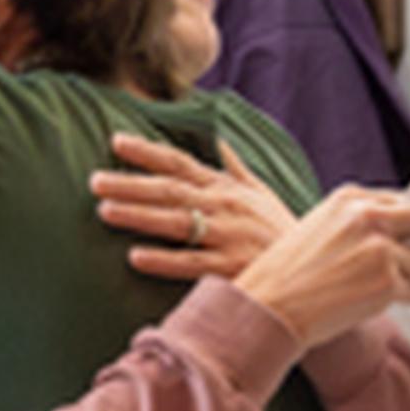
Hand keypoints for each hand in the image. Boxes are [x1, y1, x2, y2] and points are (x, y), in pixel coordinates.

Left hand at [90, 133, 292, 277]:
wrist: (315, 272)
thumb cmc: (281, 231)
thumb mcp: (263, 192)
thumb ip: (236, 166)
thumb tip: (221, 139)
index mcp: (225, 188)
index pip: (179, 162)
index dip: (147, 151)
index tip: (115, 141)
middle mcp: (223, 207)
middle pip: (169, 191)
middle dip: (130, 184)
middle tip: (94, 181)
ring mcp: (227, 237)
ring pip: (175, 223)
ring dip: (139, 216)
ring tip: (105, 211)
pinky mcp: (231, 269)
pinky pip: (191, 264)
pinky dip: (163, 260)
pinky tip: (135, 257)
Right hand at [227, 186, 409, 350]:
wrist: (269, 308)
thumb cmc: (288, 276)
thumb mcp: (320, 233)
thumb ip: (360, 227)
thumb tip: (404, 235)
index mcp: (351, 199)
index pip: (407, 199)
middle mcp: (369, 217)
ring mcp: (381, 248)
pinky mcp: (387, 280)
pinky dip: (401, 297)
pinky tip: (372, 301)